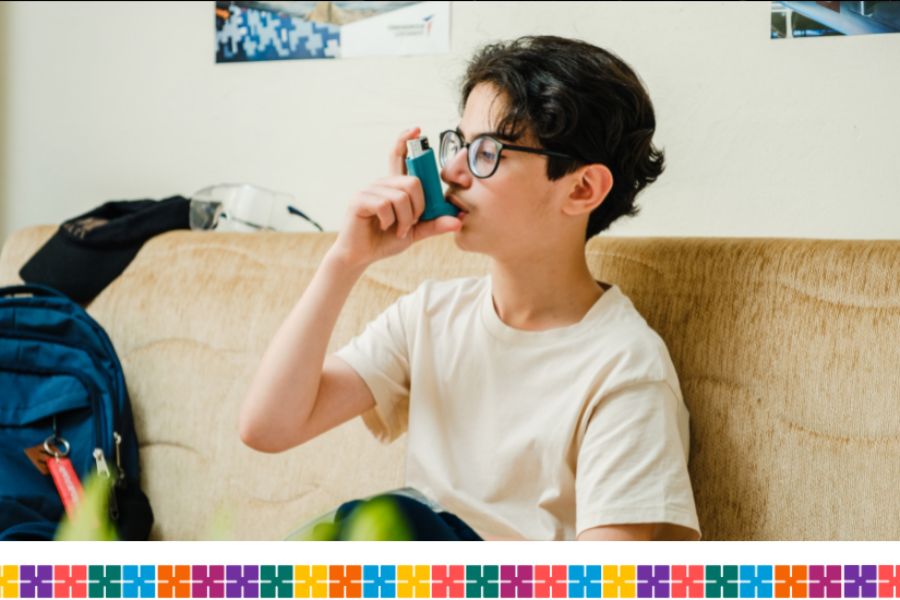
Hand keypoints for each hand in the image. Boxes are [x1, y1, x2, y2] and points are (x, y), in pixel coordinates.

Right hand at [330, 127, 461, 268]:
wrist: (361, 256)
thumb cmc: (386, 241)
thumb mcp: (415, 233)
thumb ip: (434, 224)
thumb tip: (459, 221)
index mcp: (395, 186)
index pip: (399, 156)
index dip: (406, 140)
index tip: (417, 129)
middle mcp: (382, 183)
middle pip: (412, 182)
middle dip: (418, 207)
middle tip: (410, 223)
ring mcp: (370, 190)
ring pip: (401, 196)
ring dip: (404, 219)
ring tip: (396, 229)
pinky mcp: (359, 200)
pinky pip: (384, 205)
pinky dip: (390, 221)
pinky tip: (384, 227)